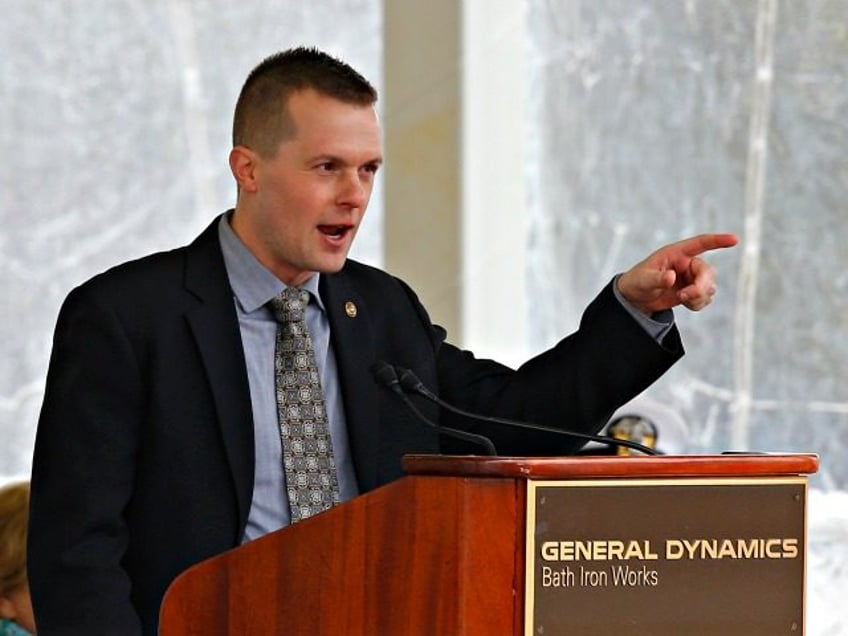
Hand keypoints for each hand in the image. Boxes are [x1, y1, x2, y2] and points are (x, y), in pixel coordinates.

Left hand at [617, 233, 738, 314]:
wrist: (636, 298)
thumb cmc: (638, 282)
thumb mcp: (644, 280)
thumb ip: (657, 279)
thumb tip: (672, 277)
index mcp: (676, 253)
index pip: (700, 243)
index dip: (717, 241)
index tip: (734, 239)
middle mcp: (688, 263)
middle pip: (708, 272)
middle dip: (700, 287)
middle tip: (684, 297)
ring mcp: (692, 277)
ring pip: (710, 286)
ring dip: (698, 297)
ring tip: (681, 299)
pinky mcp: (694, 290)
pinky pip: (706, 297)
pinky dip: (698, 303)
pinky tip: (685, 303)